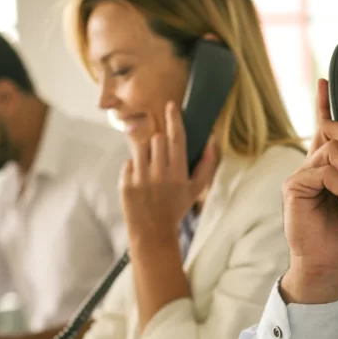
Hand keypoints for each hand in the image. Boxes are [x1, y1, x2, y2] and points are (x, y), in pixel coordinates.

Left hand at [120, 100, 217, 247]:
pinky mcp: (125, 184)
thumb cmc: (176, 208)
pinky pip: (128, 163)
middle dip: (159, 143)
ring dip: (146, 154)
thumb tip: (212, 140)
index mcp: (178, 174)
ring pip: (141, 148)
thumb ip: (207, 164)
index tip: (171, 105)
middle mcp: (159, 174)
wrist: (152, 232)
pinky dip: (134, 168)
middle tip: (161, 159)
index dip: (174, 119)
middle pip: (157, 139)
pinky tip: (140, 182)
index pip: (176, 138)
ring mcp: (140, 179)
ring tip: (150, 169)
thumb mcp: (196, 190)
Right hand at [279, 78, 337, 303]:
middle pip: (332, 129)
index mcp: (331, 167)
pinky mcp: (295, 188)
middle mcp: (314, 166)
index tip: (325, 80)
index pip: (325, 128)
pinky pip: (324, 173)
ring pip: (332, 150)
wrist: (333, 266)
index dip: (324, 103)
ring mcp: (303, 176)